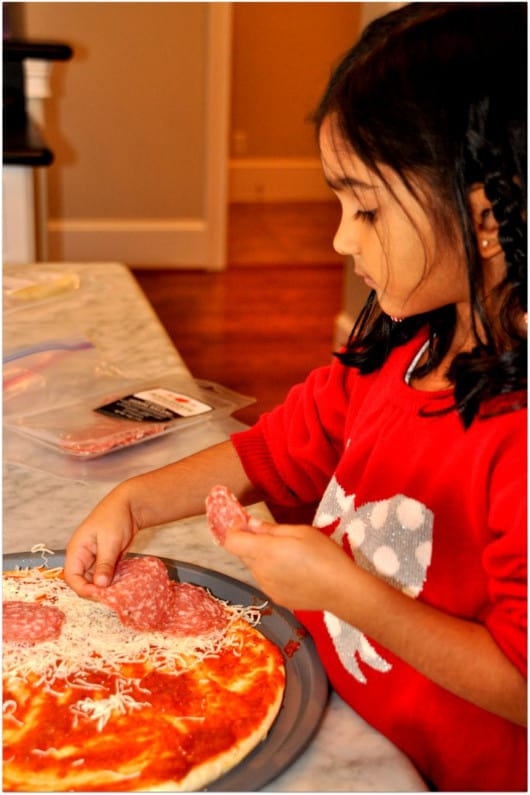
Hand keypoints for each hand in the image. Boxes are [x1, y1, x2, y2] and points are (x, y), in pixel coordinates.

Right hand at [64, 485, 138, 597]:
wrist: (130, 506)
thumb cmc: (115, 517)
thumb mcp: (110, 541)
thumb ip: (104, 563)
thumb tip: (100, 585)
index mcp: (76, 550)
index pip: (72, 577)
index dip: (83, 588)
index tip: (98, 594)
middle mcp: (83, 557)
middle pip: (82, 581)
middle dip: (95, 590)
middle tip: (111, 597)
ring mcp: (94, 559)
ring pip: (95, 581)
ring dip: (105, 587)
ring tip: (119, 592)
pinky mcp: (106, 560)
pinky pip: (106, 576)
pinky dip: (113, 581)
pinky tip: (122, 584)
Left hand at [224, 517, 355, 611]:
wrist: (341, 590)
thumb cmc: (324, 555)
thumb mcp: (301, 532)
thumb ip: (271, 528)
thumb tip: (250, 524)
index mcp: (264, 552)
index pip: (232, 541)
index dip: (235, 530)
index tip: (246, 524)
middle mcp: (260, 571)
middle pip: (243, 554)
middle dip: (251, 543)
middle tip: (276, 537)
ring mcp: (267, 588)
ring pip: (255, 568)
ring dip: (263, 559)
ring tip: (290, 556)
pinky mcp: (277, 598)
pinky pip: (266, 581)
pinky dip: (273, 573)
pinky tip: (294, 572)